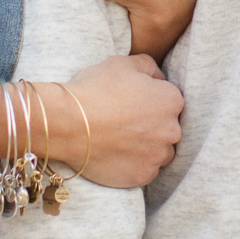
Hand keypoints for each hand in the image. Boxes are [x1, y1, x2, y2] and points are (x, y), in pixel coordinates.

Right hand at [53, 54, 182, 187]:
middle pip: (167, 128)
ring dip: (147, 147)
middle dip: (151, 126)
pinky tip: (117, 154)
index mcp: (171, 100)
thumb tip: (158, 77)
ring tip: (120, 140)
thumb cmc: (95, 89)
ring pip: (159, 152)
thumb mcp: (122, 62)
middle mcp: (172, 130)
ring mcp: (158, 156)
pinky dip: (135, 164)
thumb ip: (148, 66)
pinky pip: (145, 170)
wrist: (67, 123)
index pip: (169, 101)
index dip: (150, 101)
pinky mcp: (143, 175)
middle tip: (124, 123)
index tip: (131, 103)